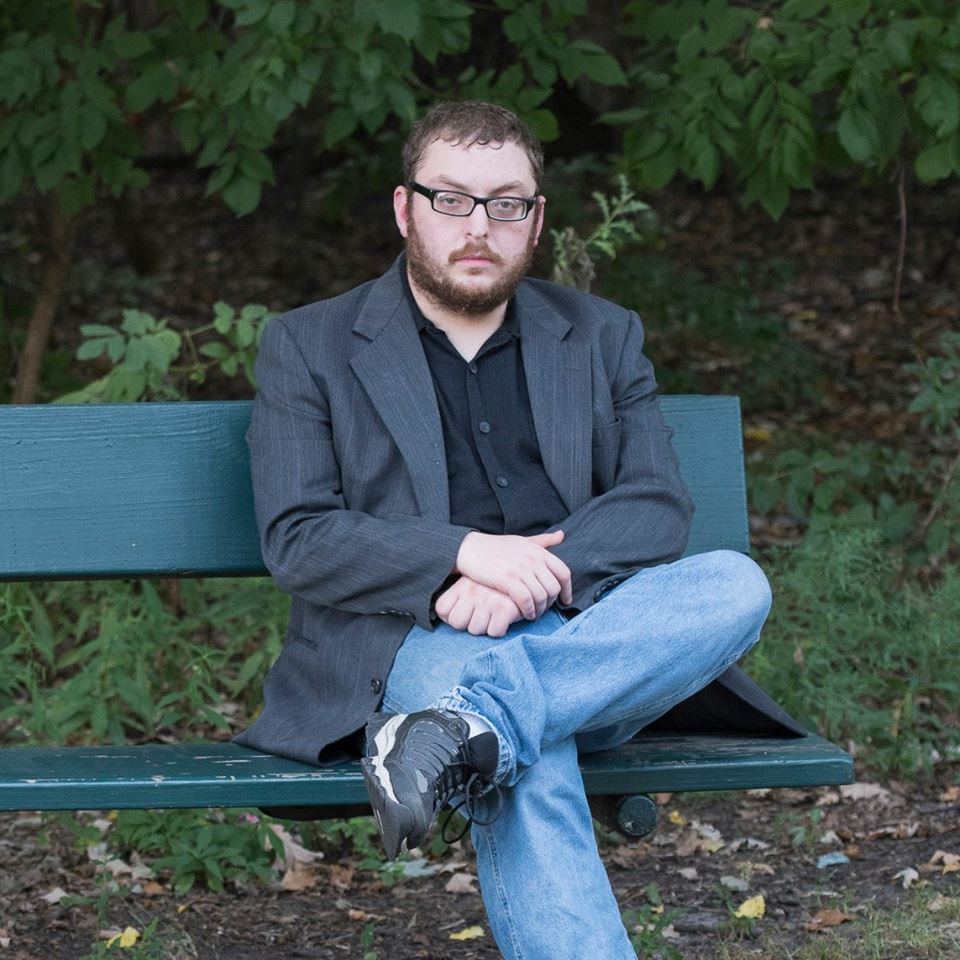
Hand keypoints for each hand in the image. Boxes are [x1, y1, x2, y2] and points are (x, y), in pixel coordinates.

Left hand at [434, 576, 523, 636]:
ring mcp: (488, 599)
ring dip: (485, 627)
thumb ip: (456, 599)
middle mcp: (472, 591)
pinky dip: (500, 629)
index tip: (464, 613)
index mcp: (462, 585)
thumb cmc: (494, 587)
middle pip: (457, 623)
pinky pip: (494, 632)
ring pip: (475, 629)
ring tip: (493, 615)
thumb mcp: (471, 585)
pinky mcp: (505, 608)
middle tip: (481, 615)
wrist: (524, 575)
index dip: (450, 616)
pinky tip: (504, 619)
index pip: (441, 609)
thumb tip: (442, 618)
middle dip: (469, 623)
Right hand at [454, 530, 572, 619]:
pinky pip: (526, 600)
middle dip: (551, 603)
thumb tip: (562, 535)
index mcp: (538, 550)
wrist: (470, 549)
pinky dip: (528, 610)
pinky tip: (525, 614)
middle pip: (553, 588)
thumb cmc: (496, 546)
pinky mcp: (507, 579)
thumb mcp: (522, 540)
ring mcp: (520, 569)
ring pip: (541, 596)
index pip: (563, 572)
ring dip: (539, 610)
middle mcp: (532, 559)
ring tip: (533, 614)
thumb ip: (543, 541)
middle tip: (544, 610)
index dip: (568, 590)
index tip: (565, 601)